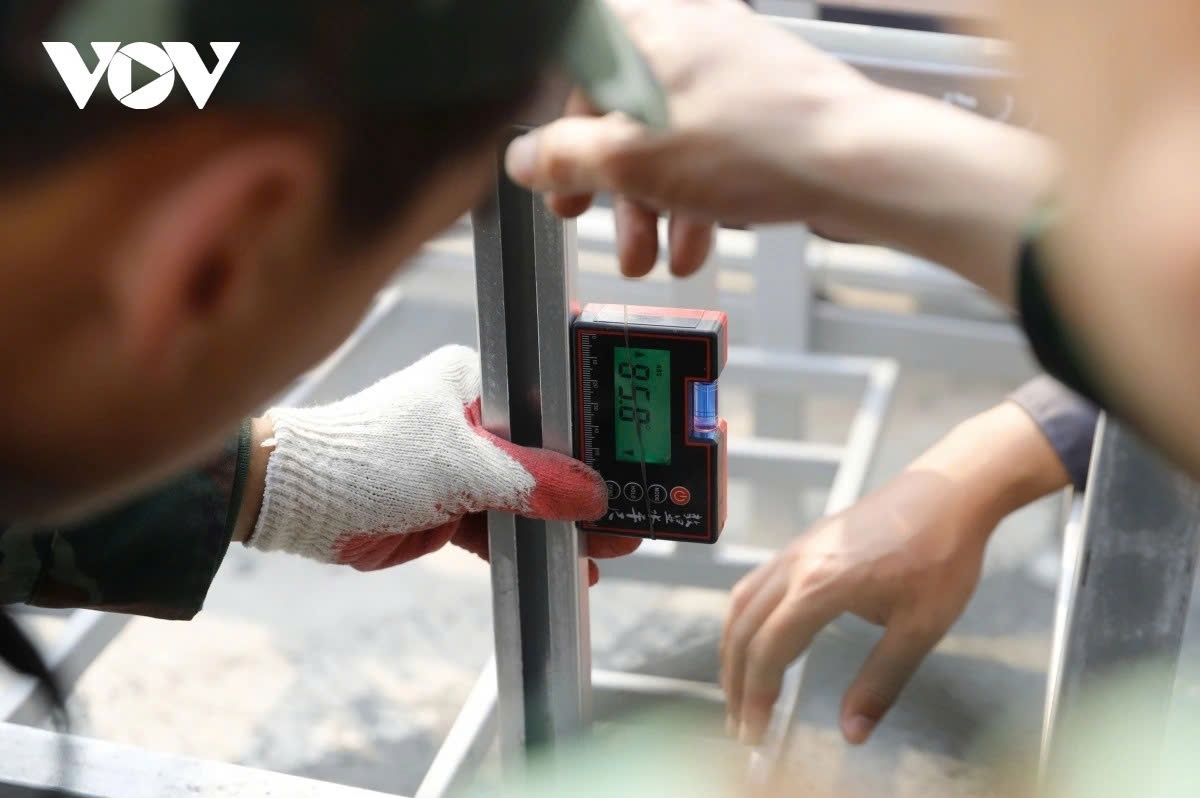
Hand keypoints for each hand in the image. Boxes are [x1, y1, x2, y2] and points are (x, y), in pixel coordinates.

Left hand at [243, 345, 636, 582]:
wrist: (298, 502)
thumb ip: (531, 481)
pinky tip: (567, 563)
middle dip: (588, 488)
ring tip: (610, 548)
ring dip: (565, 522)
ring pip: (529, 494)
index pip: (553, 403)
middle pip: (548, 453)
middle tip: (633, 513)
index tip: (632, 457)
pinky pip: (505, 525)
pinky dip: (532, 544)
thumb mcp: (460, 465)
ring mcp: (462, 464)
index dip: (593, 434)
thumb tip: (593, 496)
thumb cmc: (367, 457)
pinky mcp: (451, 505)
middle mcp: (474, 418)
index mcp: (477, 382)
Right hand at [507, 0, 876, 276]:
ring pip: (665, 135)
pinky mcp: (761, 100)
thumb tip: (525, 159)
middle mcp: (685, 32)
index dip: (553, 130)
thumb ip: (562, 158)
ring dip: (650, 204)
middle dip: (608, 183)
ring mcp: (727, 65)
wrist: (856, 162)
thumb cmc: (758, 142)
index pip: (568, 67)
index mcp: (644, 25)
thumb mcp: (629, 159)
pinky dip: (693, 192)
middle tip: (593, 221)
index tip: (553, 175)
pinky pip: (709, 145)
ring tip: (652, 255)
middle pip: (618, 109)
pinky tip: (695, 238)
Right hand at [721, 402, 1070, 745]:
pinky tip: (757, 641)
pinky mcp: (803, 543)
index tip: (756, 734)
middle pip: (743, 629)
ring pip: (740, 603)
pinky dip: (744, 621)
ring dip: (733, 651)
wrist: (949, 492)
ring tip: (739, 691)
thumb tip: (853, 732)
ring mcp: (796, 549)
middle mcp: (796, 564)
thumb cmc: (941, 555)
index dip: (757, 697)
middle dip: (735, 682)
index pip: (769, 650)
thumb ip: (882, 682)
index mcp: (820, 585)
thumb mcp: (921, 628)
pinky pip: (755, 584)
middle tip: (741, 726)